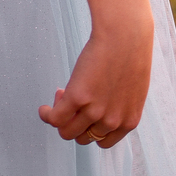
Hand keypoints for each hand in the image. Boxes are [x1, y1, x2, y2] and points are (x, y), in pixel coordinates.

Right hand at [38, 7, 153, 149]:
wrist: (125, 33)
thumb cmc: (130, 53)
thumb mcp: (132, 89)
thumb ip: (119, 105)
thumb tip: (96, 109)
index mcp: (128, 121)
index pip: (102, 142)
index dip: (90, 128)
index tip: (85, 112)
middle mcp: (112, 121)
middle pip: (82, 139)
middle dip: (74, 121)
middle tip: (72, 99)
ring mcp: (94, 111)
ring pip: (67, 132)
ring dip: (59, 119)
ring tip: (60, 96)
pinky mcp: (77, 98)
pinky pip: (55, 118)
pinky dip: (46, 116)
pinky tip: (43, 108)